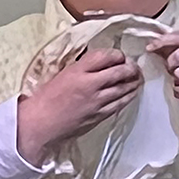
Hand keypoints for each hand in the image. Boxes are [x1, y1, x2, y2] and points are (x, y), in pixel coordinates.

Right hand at [15, 48, 143, 166]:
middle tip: (134, 66)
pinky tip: (132, 93)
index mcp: (78, 70)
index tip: (120, 56)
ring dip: (134, 82)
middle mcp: (90, 84)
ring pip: (123, 88)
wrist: (40, 124)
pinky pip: (119, 104)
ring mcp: (97, 101)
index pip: (106, 56)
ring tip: (138, 78)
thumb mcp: (62, 75)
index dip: (117, 54)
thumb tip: (99, 62)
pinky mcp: (99, 115)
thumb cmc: (46, 99)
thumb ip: (81, 68)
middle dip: (131, 67)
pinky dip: (128, 97)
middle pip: (119, 71)